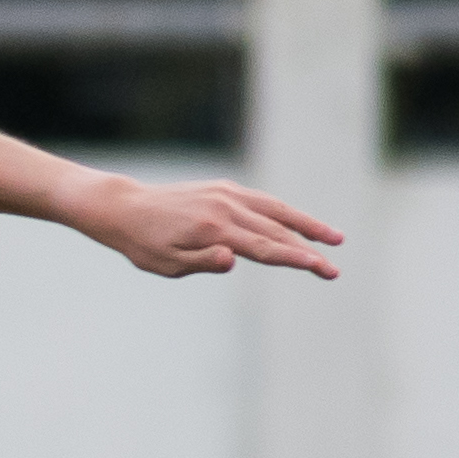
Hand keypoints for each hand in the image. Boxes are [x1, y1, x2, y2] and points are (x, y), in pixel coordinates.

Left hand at [62, 171, 343, 278]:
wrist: (124, 207)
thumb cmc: (143, 243)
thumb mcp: (166, 263)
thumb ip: (203, 262)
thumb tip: (233, 260)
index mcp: (213, 229)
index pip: (265, 248)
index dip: (297, 260)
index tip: (323, 269)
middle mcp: (224, 207)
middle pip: (277, 231)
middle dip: (309, 250)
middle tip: (334, 269)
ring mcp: (226, 193)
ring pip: (276, 210)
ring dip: (307, 224)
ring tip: (335, 238)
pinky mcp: (223, 188)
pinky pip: (261, 200)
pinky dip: (284, 211)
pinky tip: (298, 223)